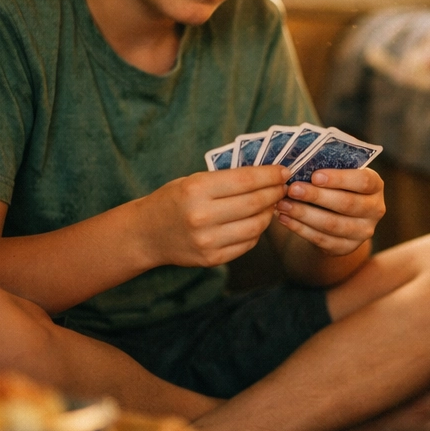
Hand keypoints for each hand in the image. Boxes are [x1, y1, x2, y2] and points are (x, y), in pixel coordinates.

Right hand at [141, 165, 286, 267]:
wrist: (146, 234)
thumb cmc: (173, 200)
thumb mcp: (193, 181)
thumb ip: (227, 179)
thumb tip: (267, 175)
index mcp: (196, 190)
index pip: (245, 180)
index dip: (269, 175)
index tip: (283, 171)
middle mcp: (202, 217)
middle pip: (254, 203)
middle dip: (274, 193)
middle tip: (283, 187)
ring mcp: (207, 241)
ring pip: (255, 226)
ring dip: (269, 213)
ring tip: (272, 203)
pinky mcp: (212, 259)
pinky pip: (247, 243)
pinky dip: (257, 230)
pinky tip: (257, 220)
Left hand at [275, 167, 384, 255]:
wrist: (339, 215)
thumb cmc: (336, 185)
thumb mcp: (339, 173)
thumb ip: (327, 166)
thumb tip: (299, 162)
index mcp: (375, 186)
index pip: (363, 182)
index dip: (339, 179)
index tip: (315, 176)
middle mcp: (375, 210)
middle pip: (347, 204)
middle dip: (316, 196)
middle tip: (292, 189)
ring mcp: (363, 232)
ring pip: (332, 224)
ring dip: (304, 214)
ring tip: (283, 204)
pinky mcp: (347, 248)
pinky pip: (322, 239)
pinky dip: (300, 229)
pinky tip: (284, 218)